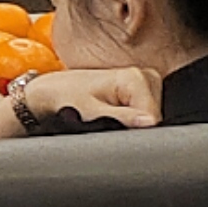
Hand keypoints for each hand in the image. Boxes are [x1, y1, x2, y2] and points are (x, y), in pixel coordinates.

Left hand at [20, 66, 160, 129]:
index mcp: (135, 78)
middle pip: (153, 116)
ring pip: (150, 116)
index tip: (118, 130)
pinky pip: (145, 111)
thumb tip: (149, 122)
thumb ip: (122, 118)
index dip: (137, 130)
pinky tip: (114, 114)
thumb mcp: (91, 113)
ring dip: (131, 121)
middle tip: (107, 122)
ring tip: (107, 116)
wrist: (53, 91)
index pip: (154, 117)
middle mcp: (144, 75)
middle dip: (134, 125)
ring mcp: (145, 81)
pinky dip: (131, 117)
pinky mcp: (141, 89)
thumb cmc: (66, 98)